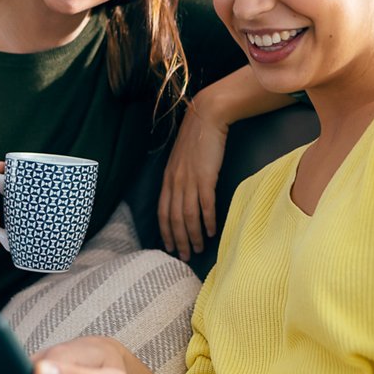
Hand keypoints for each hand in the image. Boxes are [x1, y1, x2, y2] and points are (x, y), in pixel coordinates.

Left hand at [158, 102, 226, 259]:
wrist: (207, 117)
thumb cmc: (196, 138)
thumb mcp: (181, 160)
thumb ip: (180, 178)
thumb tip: (183, 196)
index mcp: (167, 179)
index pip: (162, 212)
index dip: (165, 232)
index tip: (169, 247)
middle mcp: (175, 182)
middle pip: (174, 218)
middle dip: (178, 240)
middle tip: (184, 257)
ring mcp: (190, 180)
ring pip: (188, 215)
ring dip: (192, 235)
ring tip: (197, 249)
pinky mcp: (206, 177)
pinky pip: (204, 204)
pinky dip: (207, 220)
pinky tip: (210, 232)